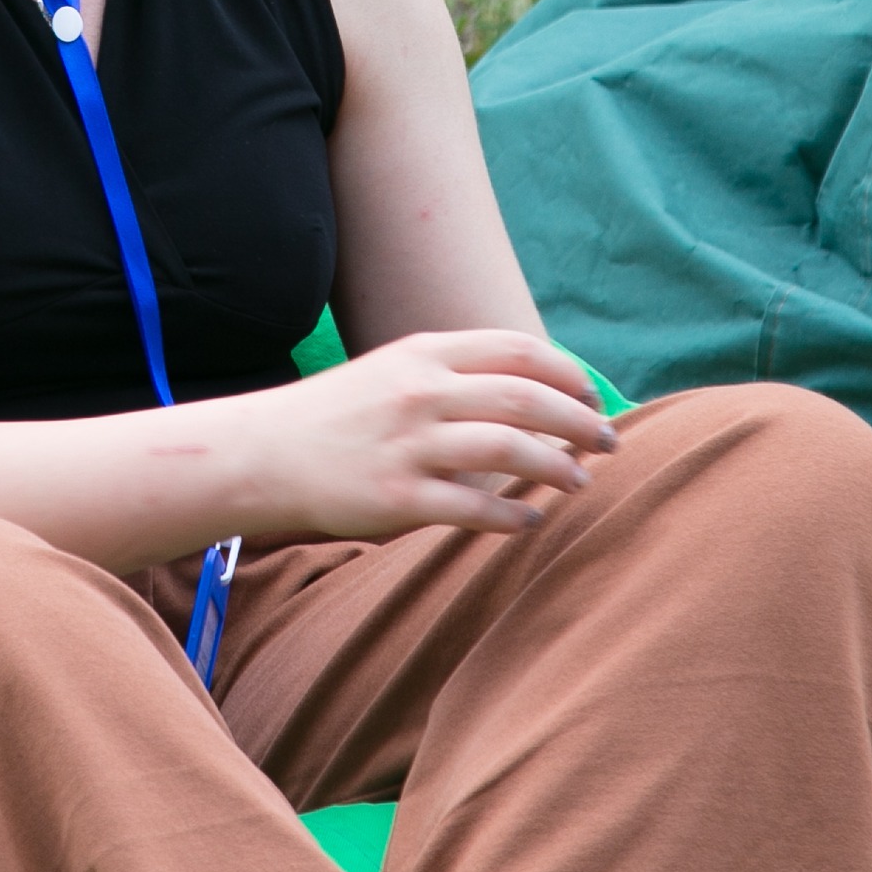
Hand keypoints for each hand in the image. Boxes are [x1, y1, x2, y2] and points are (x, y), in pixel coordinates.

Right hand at [257, 330, 616, 539]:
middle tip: (609, 441)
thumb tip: (529, 389)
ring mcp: (408, 445)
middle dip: (579, 421)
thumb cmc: (338, 414)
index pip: (516, 351)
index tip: (593, 396)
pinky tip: (529, 520)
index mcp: (422, 352)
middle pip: (525, 398)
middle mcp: (420, 392)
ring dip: (557, 467)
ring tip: (579, 481)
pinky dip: (512, 516)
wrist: (262, 453)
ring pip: (508, 451)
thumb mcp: (393, 369)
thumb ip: (453, 373)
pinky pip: (473, 508)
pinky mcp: (395, 498)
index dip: (566, 373)